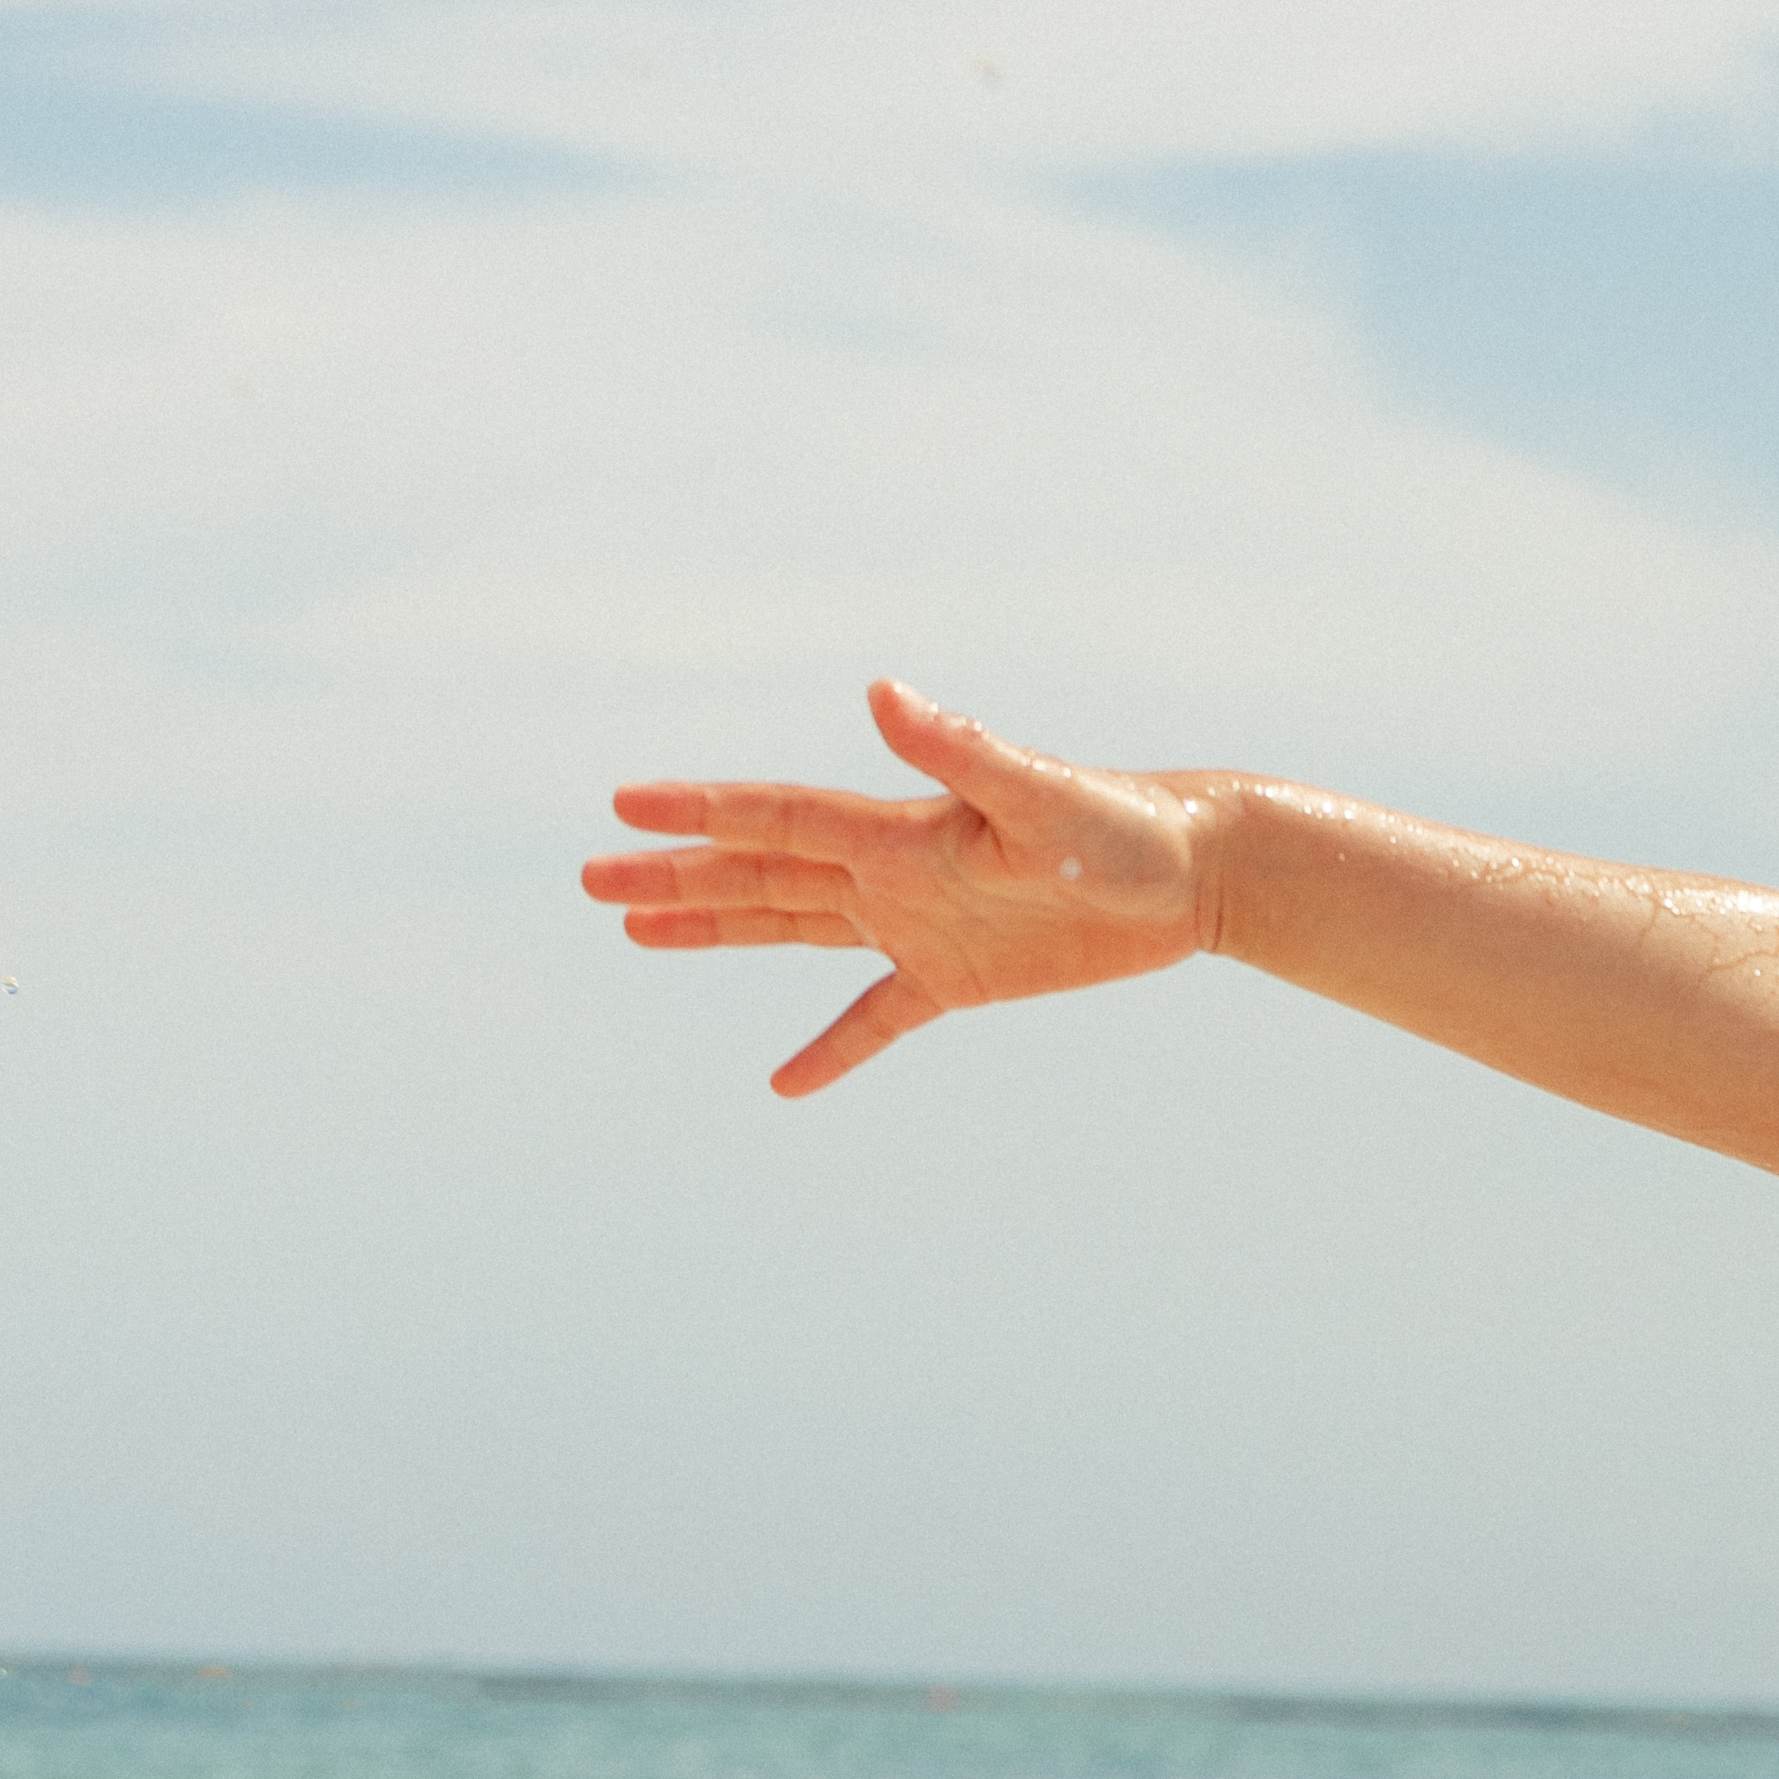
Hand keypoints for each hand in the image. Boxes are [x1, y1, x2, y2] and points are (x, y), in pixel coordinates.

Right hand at [578, 679, 1215, 1096]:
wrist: (1189, 870)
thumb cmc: (1120, 828)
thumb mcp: (1038, 795)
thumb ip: (959, 750)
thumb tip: (880, 694)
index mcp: (897, 831)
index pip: (777, 817)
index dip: (700, 812)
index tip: (621, 805)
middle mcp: (891, 870)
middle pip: (759, 871)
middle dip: (675, 875)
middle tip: (589, 879)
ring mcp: (917, 922)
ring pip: (791, 925)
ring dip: (716, 926)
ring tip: (636, 931)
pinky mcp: (957, 976)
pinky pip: (876, 1018)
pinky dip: (833, 1048)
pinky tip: (786, 1083)